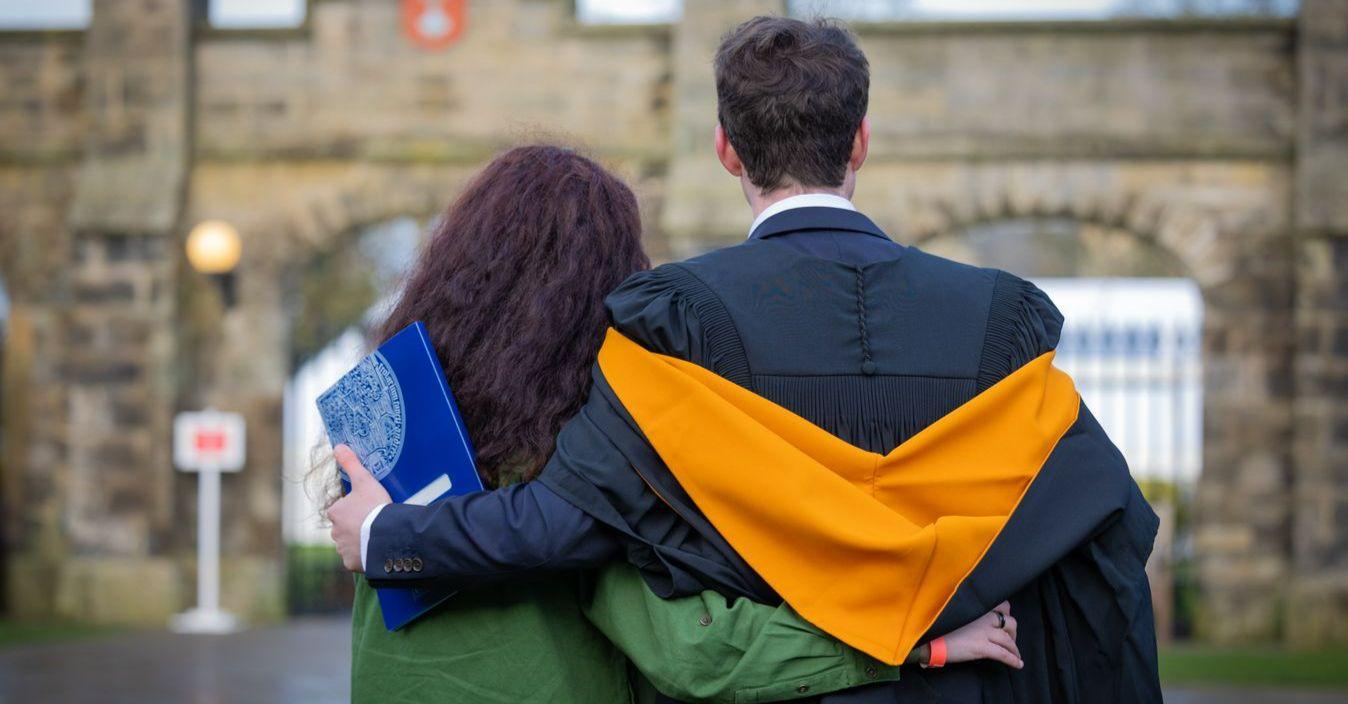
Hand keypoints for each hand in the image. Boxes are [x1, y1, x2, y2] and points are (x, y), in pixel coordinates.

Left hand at [326, 444, 391, 572]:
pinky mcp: (351, 563)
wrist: (385, 536)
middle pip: (345, 527)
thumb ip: (351, 463)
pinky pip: (356, 558)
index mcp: (335, 512)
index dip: (357, 508)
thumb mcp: (365, 481)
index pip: (343, 509)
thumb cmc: (375, 507)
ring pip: (350, 543)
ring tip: (377, 537)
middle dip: (356, 526)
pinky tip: (375, 550)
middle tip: (375, 523)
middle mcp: (334, 532)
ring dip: (360, 541)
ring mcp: (342, 549)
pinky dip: (363, 555)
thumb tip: (338, 446)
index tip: (370, 508)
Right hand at [941, 601, 1021, 668]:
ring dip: (1014, 649)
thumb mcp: (957, 612)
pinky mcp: (982, 647)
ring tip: (1016, 655)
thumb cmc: (939, 626)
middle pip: (1010, 622)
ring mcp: (984, 632)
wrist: (930, 639)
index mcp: (978, 607)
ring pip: (1008, 640)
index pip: (1003, 605)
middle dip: (1013, 633)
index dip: (1008, 614)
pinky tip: (1017, 664)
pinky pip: (1003, 654)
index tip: (1006, 622)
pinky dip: (1013, 660)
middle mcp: (984, 617)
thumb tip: (979, 622)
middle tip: (1010, 640)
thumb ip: (972, 613)